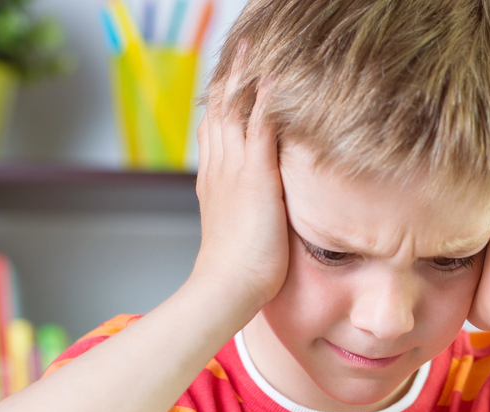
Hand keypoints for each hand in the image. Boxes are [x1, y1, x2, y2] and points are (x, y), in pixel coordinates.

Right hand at [192, 54, 288, 311]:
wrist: (226, 288)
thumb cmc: (238, 274)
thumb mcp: (240, 231)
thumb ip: (248, 212)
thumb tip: (263, 211)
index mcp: (214, 179)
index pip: (215, 128)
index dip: (223, 100)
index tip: (232, 78)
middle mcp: (218, 167)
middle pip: (219, 108)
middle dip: (230, 75)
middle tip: (242, 46)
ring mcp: (233, 169)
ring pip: (235, 108)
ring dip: (245, 74)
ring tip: (254, 45)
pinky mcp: (254, 176)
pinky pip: (259, 125)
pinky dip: (266, 98)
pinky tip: (276, 75)